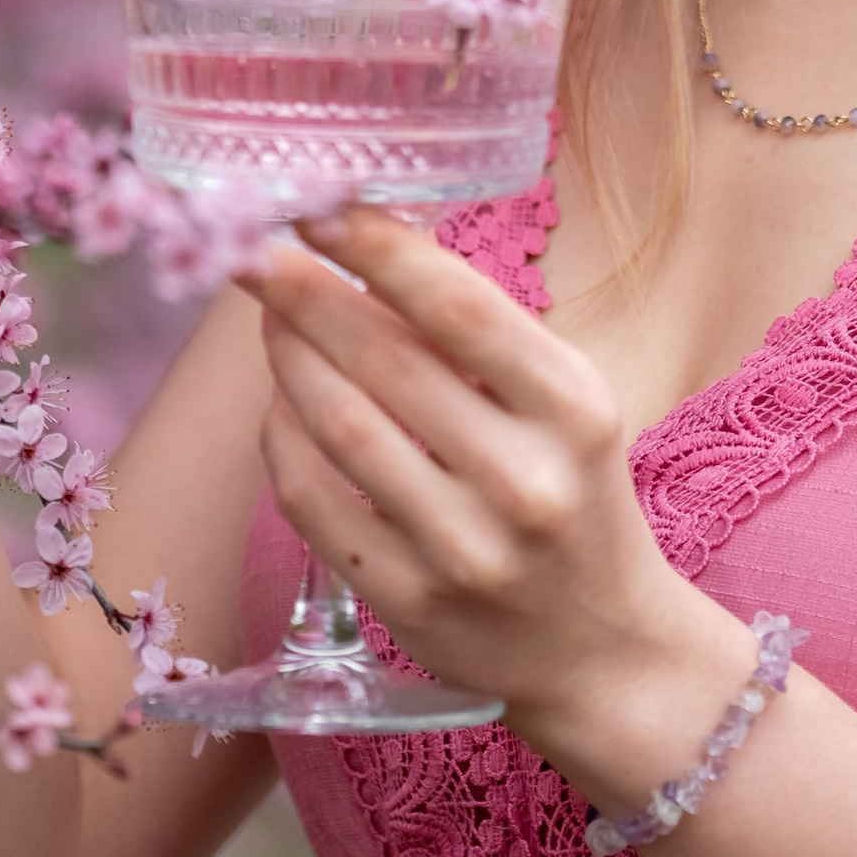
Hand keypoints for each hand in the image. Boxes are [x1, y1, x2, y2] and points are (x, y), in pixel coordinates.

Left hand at [241, 209, 753, 801]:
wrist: (602, 648)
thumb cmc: (577, 496)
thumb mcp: (567, 403)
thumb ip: (483, 338)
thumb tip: (369, 250)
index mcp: (574, 409)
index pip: (461, 309)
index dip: (379, 250)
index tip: (319, 209)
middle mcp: (522, 480)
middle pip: (387, 363)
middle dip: (306, 295)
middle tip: (254, 250)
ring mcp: (462, 549)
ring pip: (341, 429)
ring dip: (288, 360)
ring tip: (269, 319)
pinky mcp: (410, 604)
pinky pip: (316, 504)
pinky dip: (283, 442)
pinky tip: (279, 406)